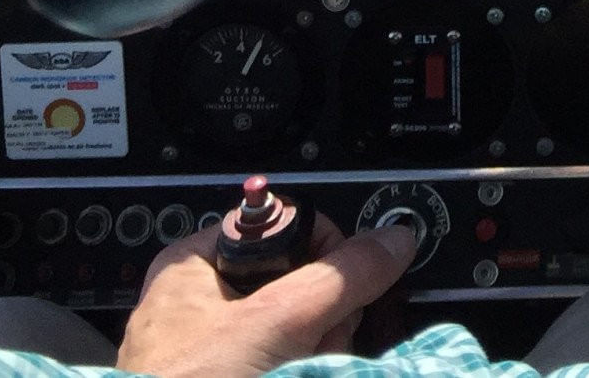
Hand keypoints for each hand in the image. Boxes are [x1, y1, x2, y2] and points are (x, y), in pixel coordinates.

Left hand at [116, 215, 416, 377]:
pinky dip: (302, 367)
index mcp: (194, 263)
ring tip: (303, 369)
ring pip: (297, 327)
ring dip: (317, 349)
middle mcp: (200, 301)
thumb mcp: (275, 323)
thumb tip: (394, 240)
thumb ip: (341, 276)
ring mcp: (214, 350)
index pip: (285, 224)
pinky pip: (284, 361)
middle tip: (316, 344)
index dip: (325, 252)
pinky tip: (300, 375)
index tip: (342, 287)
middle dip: (323, 314)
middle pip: (298, 278)